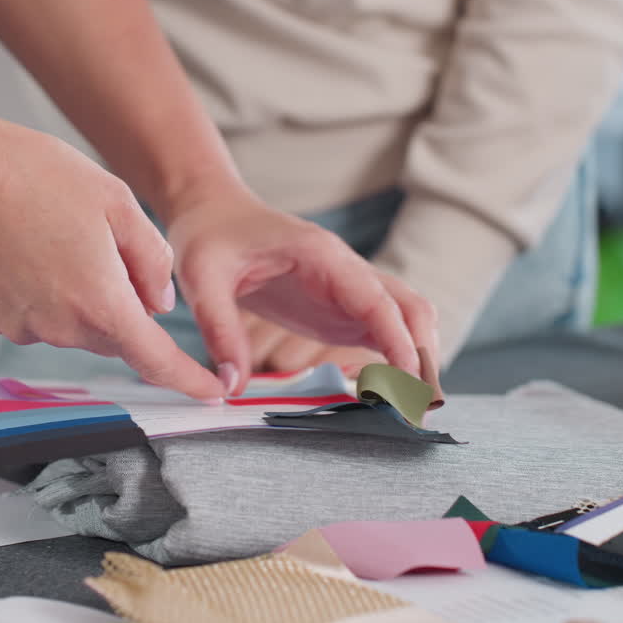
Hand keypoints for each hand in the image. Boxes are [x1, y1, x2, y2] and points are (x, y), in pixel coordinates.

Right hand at [0, 120, 224, 400]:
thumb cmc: (35, 174)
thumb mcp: (117, 200)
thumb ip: (151, 259)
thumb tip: (160, 303)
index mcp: (103, 303)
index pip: (158, 360)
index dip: (190, 380)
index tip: (213, 392)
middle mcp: (62, 329)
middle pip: (113, 334)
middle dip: (121, 303)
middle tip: (100, 242)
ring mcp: (22, 328)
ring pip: (72, 324)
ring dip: (77, 294)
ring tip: (52, 234)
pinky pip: (33, 315)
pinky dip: (39, 290)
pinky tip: (21, 246)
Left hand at [165, 191, 438, 395]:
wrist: (214, 214)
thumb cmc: (210, 237)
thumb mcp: (201, 279)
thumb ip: (219, 329)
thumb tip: (232, 386)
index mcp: (321, 254)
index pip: (375, 297)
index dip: (397, 337)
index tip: (409, 377)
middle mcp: (346, 270)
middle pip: (408, 308)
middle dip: (421, 355)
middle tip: (419, 408)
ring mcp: (348, 290)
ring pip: (405, 321)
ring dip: (416, 360)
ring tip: (412, 409)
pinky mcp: (340, 309)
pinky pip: (383, 333)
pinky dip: (395, 362)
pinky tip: (388, 395)